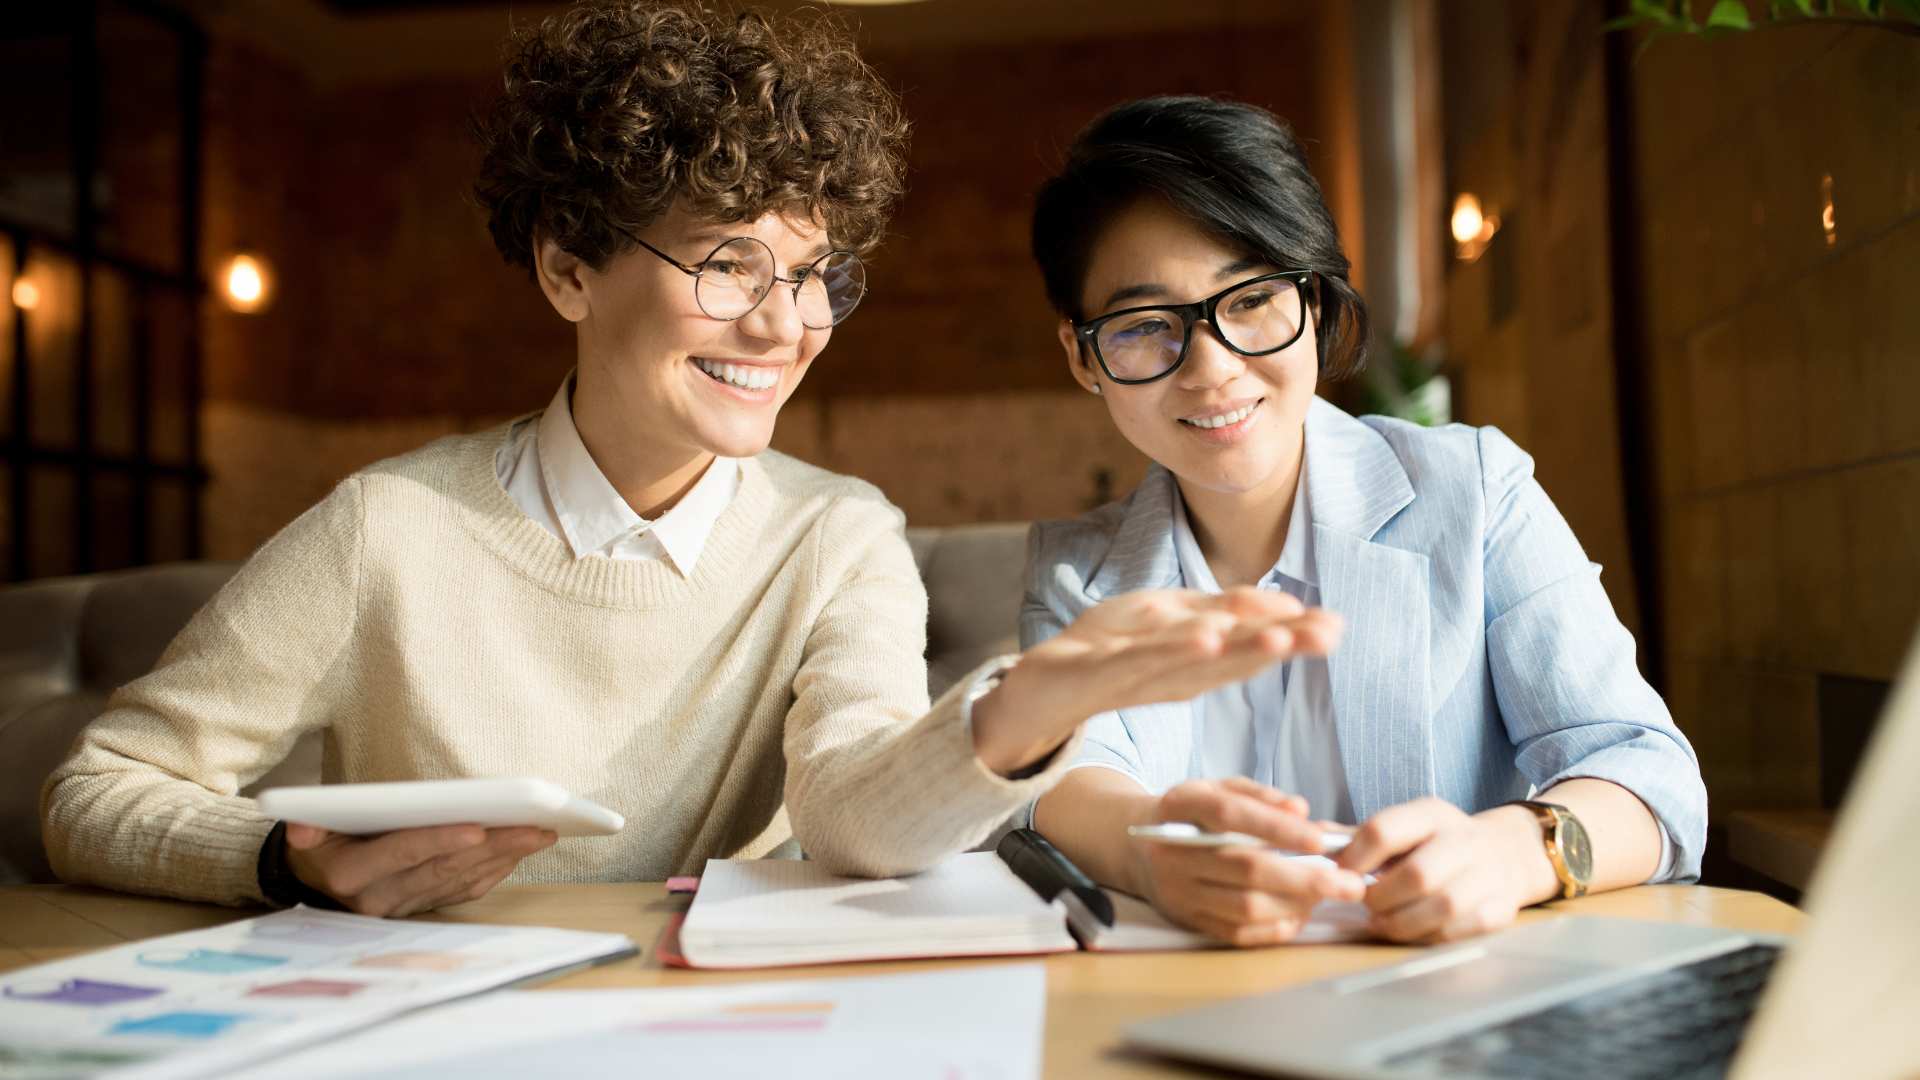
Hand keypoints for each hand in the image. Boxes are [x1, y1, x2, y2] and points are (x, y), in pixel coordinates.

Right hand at [284, 822, 557, 916]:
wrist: (314, 881)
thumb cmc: (319, 844)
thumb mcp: (303, 834)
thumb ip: (305, 829)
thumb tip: (300, 830)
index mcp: (352, 874)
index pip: (403, 852)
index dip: (439, 840)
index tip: (477, 826)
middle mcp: (380, 897)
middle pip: (444, 868)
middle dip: (493, 846)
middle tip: (534, 827)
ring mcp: (404, 907)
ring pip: (460, 881)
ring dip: (503, 857)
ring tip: (539, 834)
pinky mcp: (422, 910)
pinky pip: (463, 893)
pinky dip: (494, 873)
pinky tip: (519, 853)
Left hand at [972, 587, 1344, 773]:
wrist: (1042, 687)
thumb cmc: (1112, 653)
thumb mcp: (1173, 625)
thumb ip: (1224, 615)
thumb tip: (1285, 606)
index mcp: (1197, 662)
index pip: (1251, 643)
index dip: (1294, 635)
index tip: (1338, 625)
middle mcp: (1177, 674)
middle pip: (1236, 656)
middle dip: (1282, 643)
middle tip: (1328, 635)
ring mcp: (1139, 674)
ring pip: (1197, 661)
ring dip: (1238, 648)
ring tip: (1278, 636)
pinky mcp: (1101, 672)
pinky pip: (1142, 661)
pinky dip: (1173, 651)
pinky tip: (1204, 638)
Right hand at [1135, 778, 1365, 945]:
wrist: (1138, 848)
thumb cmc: (1191, 815)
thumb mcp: (1218, 789)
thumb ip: (1259, 795)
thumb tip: (1300, 809)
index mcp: (1181, 807)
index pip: (1230, 816)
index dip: (1276, 828)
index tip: (1320, 838)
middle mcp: (1174, 852)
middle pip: (1245, 869)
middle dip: (1305, 878)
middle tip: (1349, 882)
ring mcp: (1178, 891)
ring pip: (1246, 906)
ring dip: (1297, 904)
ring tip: (1330, 895)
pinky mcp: (1187, 920)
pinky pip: (1238, 934)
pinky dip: (1276, 927)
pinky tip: (1301, 913)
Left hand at [1337, 798, 1558, 943]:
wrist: (1507, 852)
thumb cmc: (1439, 843)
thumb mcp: (1405, 827)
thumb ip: (1359, 836)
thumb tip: (1312, 838)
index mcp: (1431, 813)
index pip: (1384, 829)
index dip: (1354, 858)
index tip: (1340, 875)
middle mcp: (1463, 839)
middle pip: (1416, 875)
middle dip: (1381, 898)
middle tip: (1365, 904)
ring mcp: (1487, 874)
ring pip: (1441, 907)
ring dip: (1402, 923)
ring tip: (1384, 922)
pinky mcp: (1500, 907)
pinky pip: (1459, 931)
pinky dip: (1428, 937)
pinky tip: (1413, 931)